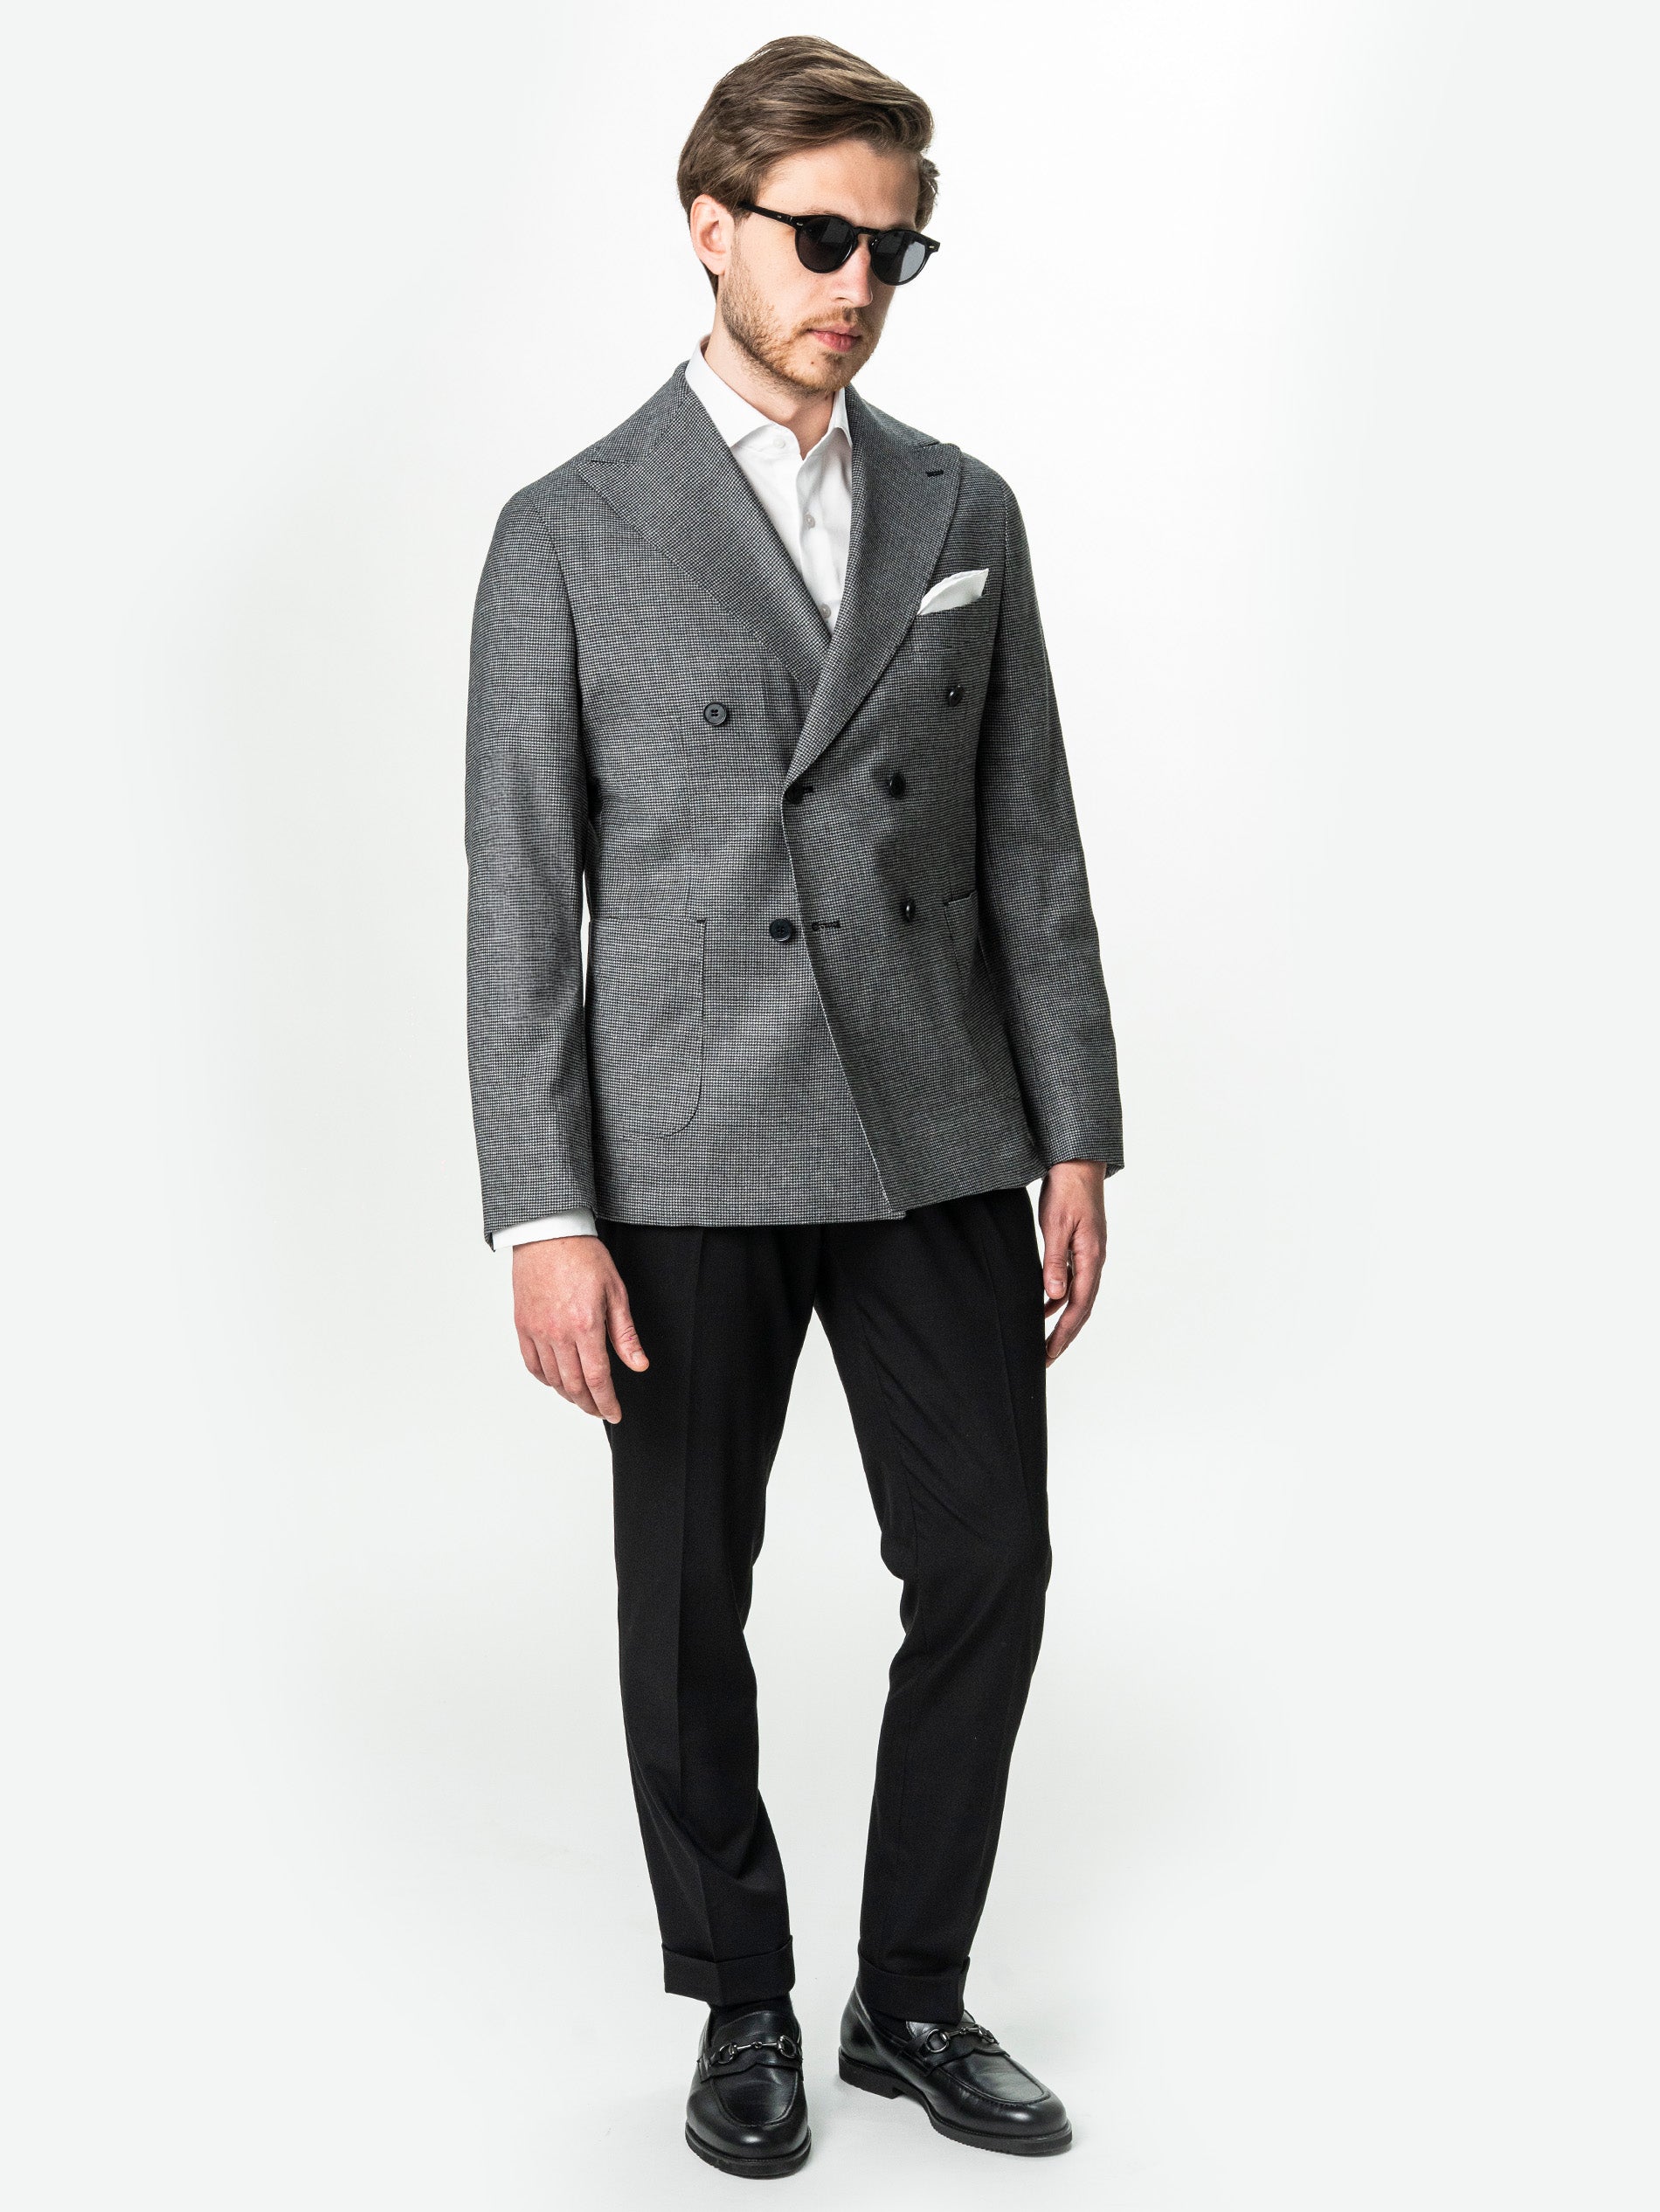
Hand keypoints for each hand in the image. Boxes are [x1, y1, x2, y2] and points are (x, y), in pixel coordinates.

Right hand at [511, 1235, 647, 1421]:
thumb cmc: (584, 1257)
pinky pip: (532, 1364)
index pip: (597, 1379)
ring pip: (552, 1378)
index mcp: (585, 1325)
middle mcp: (558, 1333)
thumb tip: (639, 1365)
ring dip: (568, 1394)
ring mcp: (537, 1331)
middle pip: (574, 1385)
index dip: (606, 1402)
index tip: (614, 1414)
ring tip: (582, 1398)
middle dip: (589, 1404)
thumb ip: (625, 1334)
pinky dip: (545, 1379)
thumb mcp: (615, 1292)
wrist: (548, 1234)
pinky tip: (557, 1380)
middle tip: (600, 1410)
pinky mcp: (522, 1325)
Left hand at [1037, 1160, 1107, 1364]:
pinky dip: (1058, 1298)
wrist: (1077, 1164)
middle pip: (1082, 1308)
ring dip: (1062, 1320)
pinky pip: (1072, 1281)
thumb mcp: (1056, 1225)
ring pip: (1078, 1297)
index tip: (1049, 1353)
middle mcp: (1094, 1260)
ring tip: (1044, 1341)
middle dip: (1065, 1336)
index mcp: (1091, 1257)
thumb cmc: (1066, 1190)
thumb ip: (1055, 1262)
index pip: (1078, 1306)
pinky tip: (1044, 1305)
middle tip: (1046, 1359)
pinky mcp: (1081, 1248)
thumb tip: (1055, 1296)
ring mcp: (1089, 1255)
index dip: (1064, 1333)